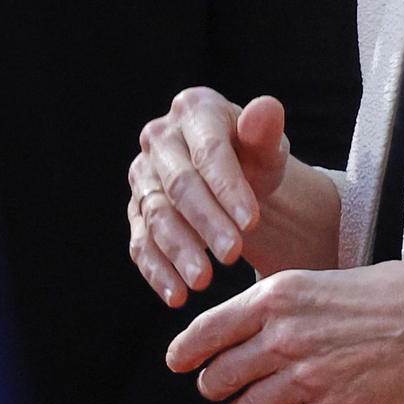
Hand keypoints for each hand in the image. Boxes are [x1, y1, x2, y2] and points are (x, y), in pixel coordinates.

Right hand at [127, 89, 335, 303]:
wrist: (234, 181)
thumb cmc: (254, 158)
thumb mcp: (267, 145)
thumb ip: (266, 130)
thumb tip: (265, 109)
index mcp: (194, 109)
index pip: (208, 151)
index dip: (228, 188)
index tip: (252, 223)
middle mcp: (159, 138)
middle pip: (179, 185)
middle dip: (206, 223)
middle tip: (234, 256)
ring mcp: (143, 175)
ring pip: (157, 216)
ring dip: (179, 251)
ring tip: (204, 282)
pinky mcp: (136, 210)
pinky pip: (140, 242)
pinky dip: (157, 271)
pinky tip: (176, 295)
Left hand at [165, 261, 403, 403]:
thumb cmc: (389, 292)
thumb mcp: (320, 278)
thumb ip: (280, 305)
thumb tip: (251, 325)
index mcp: (277, 297)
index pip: (209, 330)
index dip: (185, 351)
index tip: (177, 362)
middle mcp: (282, 337)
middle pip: (219, 376)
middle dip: (213, 386)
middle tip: (217, 390)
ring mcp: (306, 377)